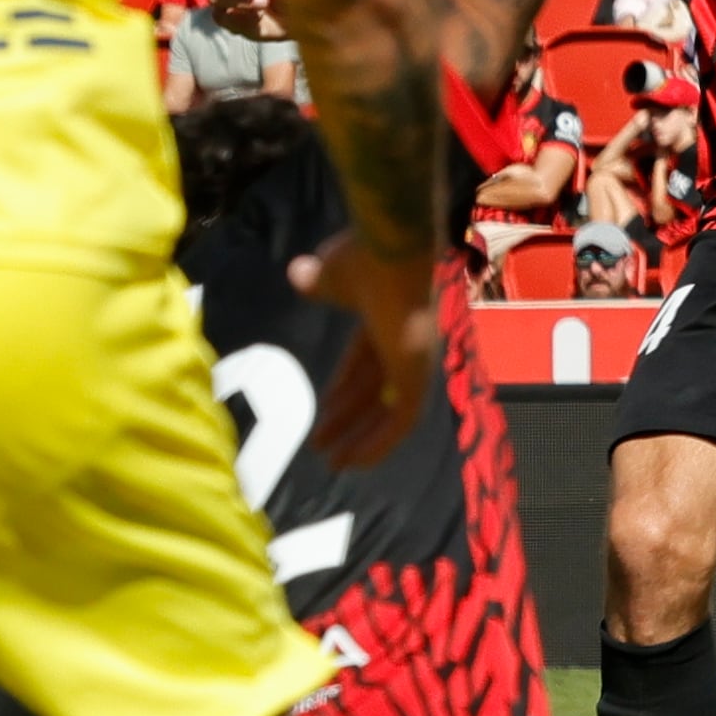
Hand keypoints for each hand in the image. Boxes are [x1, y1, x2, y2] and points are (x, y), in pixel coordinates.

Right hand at [290, 230, 441, 467]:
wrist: (390, 251)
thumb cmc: (360, 258)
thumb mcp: (329, 275)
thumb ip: (316, 282)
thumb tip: (299, 273)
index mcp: (385, 320)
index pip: (365, 362)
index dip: (344, 387)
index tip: (324, 409)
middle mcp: (405, 342)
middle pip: (375, 390)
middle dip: (349, 418)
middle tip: (324, 447)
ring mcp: (414, 360)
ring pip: (390, 411)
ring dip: (361, 438)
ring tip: (333, 464)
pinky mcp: (416, 374)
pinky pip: (402, 420)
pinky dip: (380, 443)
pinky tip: (355, 462)